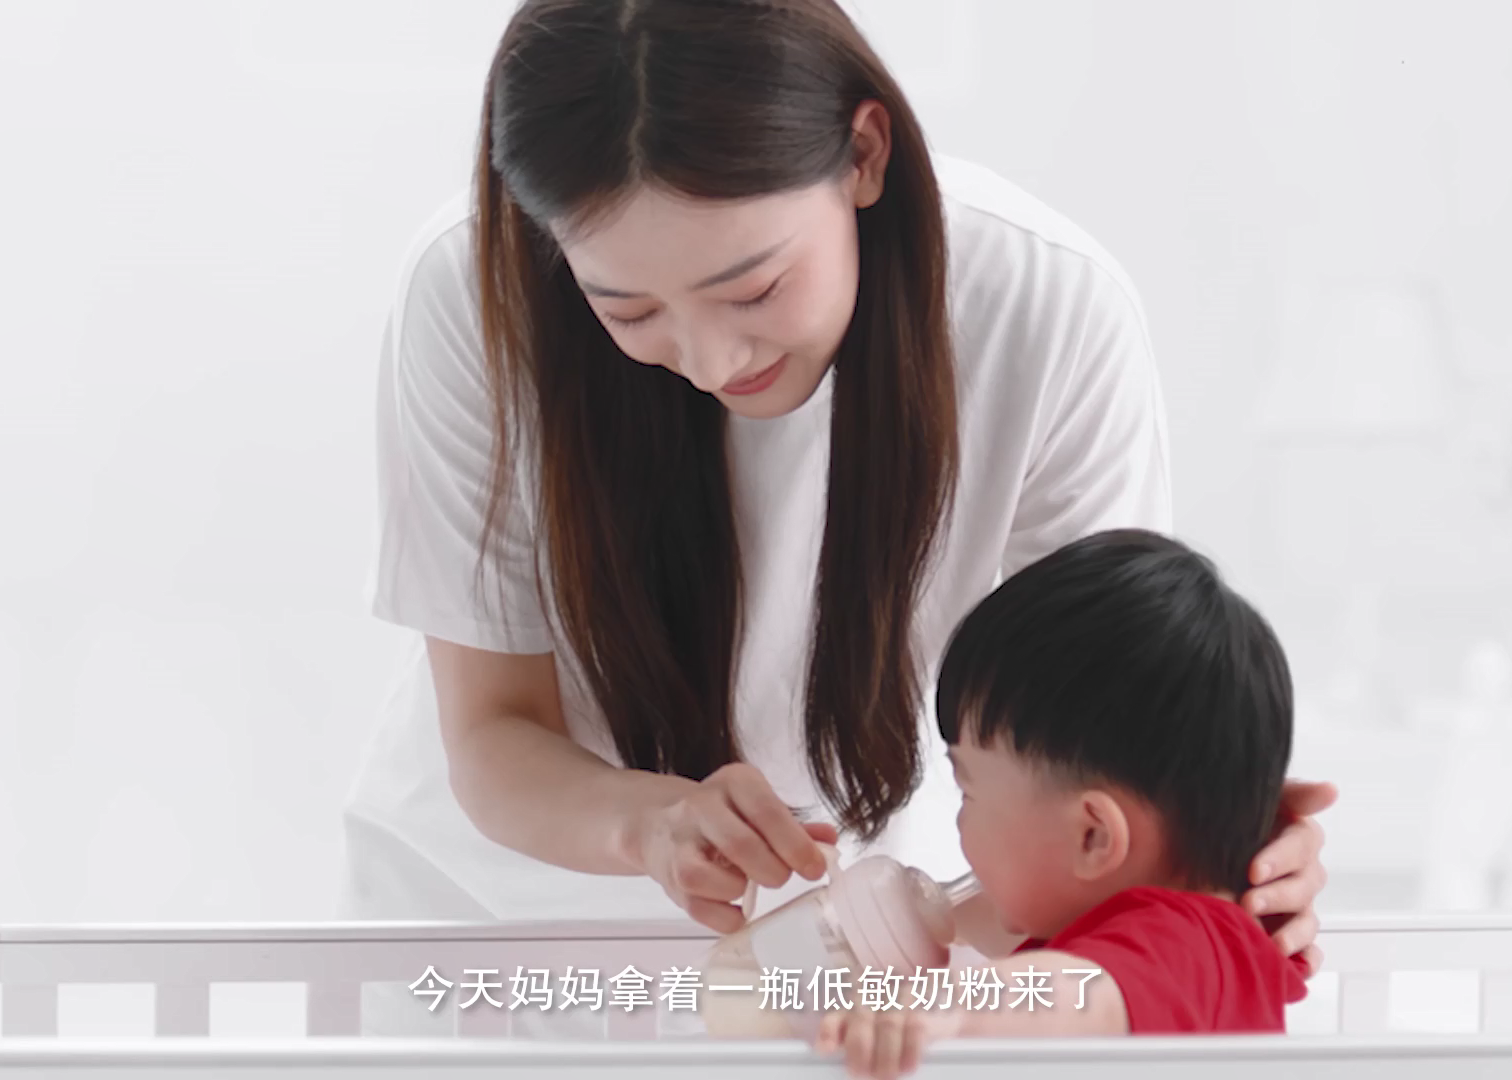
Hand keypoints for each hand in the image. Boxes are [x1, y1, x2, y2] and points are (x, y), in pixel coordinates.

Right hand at [628, 762, 837, 932]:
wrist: (659, 822)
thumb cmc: (721, 817)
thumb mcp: (758, 807)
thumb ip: (794, 826)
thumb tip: (828, 842)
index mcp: (734, 782)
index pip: (768, 811)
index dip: (796, 845)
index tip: (815, 868)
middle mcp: (700, 806)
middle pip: (741, 845)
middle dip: (772, 871)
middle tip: (782, 878)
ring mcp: (679, 842)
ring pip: (706, 876)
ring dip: (739, 890)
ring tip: (749, 886)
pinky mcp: (667, 877)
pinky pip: (696, 906)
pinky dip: (724, 917)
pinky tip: (737, 910)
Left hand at [814, 1004, 961, 1078]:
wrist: (942, 999)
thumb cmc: (899, 1020)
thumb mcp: (871, 1027)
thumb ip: (849, 1036)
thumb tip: (829, 1052)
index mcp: (855, 1003)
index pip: (836, 1015)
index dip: (829, 1031)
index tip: (825, 1049)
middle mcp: (875, 996)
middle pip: (862, 1019)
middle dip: (860, 1048)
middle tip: (859, 1073)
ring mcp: (900, 997)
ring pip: (889, 1024)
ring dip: (885, 1054)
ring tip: (884, 1075)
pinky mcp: (925, 1004)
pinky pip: (916, 1026)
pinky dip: (911, 1048)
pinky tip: (908, 1066)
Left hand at [1244, 779, 1337, 975]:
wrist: (1184, 851)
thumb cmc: (1225, 819)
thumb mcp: (1252, 802)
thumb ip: (1292, 794)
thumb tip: (1331, 790)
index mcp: (1296, 835)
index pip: (1303, 843)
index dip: (1280, 858)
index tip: (1252, 870)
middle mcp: (1301, 871)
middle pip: (1305, 885)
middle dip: (1277, 896)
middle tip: (1246, 902)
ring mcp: (1296, 905)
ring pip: (1308, 921)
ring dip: (1293, 933)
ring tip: (1270, 943)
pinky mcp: (1287, 932)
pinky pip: (1308, 952)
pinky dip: (1306, 960)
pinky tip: (1297, 966)